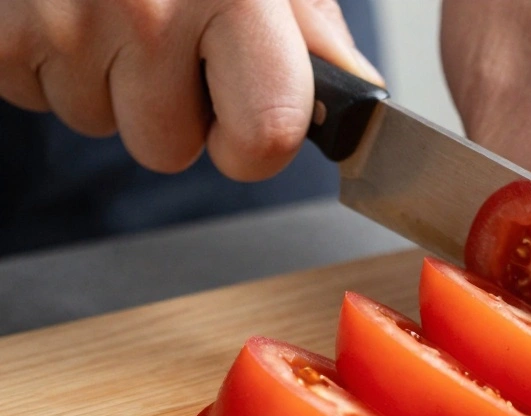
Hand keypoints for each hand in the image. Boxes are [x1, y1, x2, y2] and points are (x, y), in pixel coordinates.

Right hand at [0, 0, 382, 180]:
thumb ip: (309, 26)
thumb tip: (356, 92)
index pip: (264, 137)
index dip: (255, 147)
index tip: (246, 126)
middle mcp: (148, 13)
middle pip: (167, 149)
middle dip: (169, 109)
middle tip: (163, 36)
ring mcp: (65, 25)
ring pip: (99, 124)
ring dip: (109, 82)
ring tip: (111, 8)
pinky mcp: (3, 37)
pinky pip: (38, 99)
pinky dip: (52, 64)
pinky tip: (68, 8)